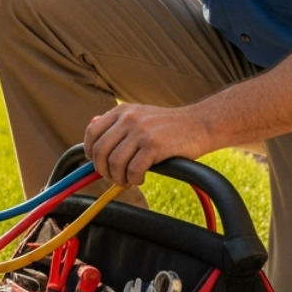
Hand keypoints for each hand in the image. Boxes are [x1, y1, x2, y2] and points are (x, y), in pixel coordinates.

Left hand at [84, 103, 214, 187]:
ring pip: (115, 164)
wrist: (200, 124)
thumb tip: (92, 130)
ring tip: (128, 180)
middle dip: (103, 170)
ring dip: (119, 178)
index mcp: (122, 111)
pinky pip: (133, 170)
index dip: (90, 152)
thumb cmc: (170, 126)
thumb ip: (118, 123)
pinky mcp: (154, 145)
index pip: (92, 132)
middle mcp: (129, 118)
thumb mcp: (141, 116)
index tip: (97, 163)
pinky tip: (141, 178)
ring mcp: (141, 131)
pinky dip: (134, 179)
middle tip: (114, 177)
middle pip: (100, 151)